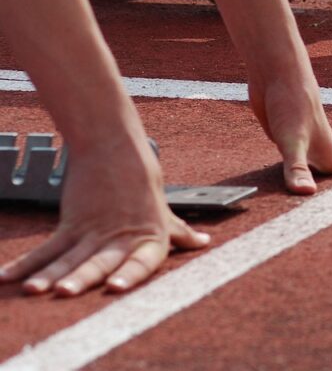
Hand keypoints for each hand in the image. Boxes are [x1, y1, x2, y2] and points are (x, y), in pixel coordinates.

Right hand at [0, 139, 208, 296]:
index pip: (142, 261)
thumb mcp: (163, 211)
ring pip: (70, 257)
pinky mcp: (72, 222)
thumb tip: (204, 243)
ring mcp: (94, 230)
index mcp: (151, 238)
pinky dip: (26, 264)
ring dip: (49, 275)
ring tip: (33, 290)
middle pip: (99, 262)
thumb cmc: (142, 182)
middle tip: (65, 293)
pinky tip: (6, 278)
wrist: (114, 146)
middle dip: (81, 279)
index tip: (114, 288)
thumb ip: (179, 232)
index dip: (129, 275)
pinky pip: (47, 248)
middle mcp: (122, 237)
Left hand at [249, 76, 331, 194]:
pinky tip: (303, 138)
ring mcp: (300, 131)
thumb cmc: (289, 104)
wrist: (275, 71)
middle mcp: (314, 139)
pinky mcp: (283, 124)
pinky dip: (308, 143)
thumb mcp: (291, 142)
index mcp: (323, 147)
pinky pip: (300, 140)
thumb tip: (307, 194)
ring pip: (321, 144)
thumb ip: (297, 169)